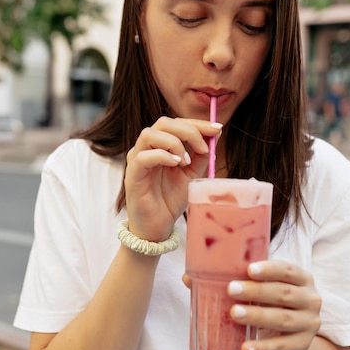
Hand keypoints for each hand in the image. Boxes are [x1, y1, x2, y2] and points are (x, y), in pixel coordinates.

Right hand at [124, 116, 221, 242]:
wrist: (157, 226)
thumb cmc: (170, 200)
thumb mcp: (192, 174)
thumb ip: (201, 155)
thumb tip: (214, 133)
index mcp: (160, 145)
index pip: (176, 123)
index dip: (197, 123)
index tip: (217, 128)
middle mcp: (146, 149)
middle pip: (163, 123)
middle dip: (188, 130)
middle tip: (204, 147)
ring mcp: (136, 160)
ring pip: (149, 134)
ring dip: (174, 143)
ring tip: (186, 161)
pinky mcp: (131, 175)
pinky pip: (143, 157)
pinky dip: (162, 156)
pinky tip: (176, 165)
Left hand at [228, 260, 320, 349]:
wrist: (292, 336)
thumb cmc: (275, 303)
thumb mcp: (272, 288)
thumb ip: (257, 279)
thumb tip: (226, 269)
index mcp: (304, 279)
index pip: (287, 271)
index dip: (269, 270)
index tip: (249, 269)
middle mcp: (311, 300)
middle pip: (283, 294)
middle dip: (256, 291)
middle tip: (231, 289)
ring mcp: (309, 324)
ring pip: (282, 319)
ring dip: (257, 316)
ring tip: (234, 313)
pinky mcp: (302, 345)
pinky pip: (280, 347)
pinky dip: (262, 348)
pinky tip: (245, 347)